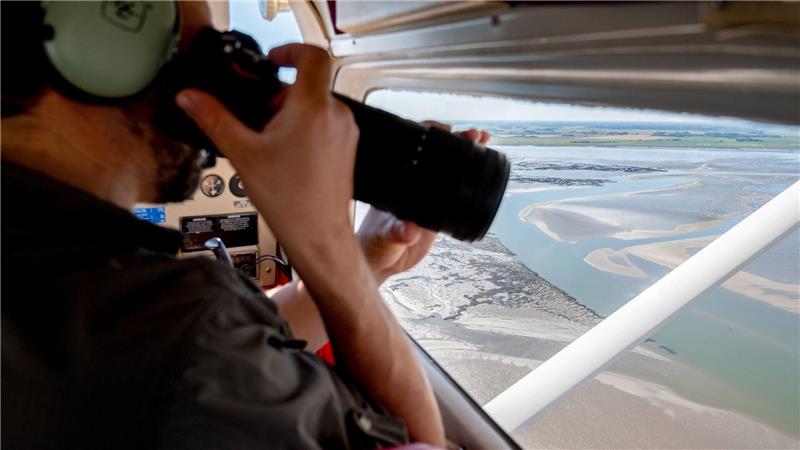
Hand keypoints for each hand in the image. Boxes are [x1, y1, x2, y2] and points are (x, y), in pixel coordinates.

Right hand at [176, 44, 358, 264]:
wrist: (318, 234)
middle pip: (307, 84)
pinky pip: (326, 123)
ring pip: (316, 104)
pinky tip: (287, 155)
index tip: (271, 60)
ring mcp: (346, 131)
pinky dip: (305, 128)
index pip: (312, 55)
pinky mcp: (347, 147)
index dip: (290, 50)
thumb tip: (189, 97)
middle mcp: (336, 115)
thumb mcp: (243, 154)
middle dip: (279, 95)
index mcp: (313, 108)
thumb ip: (214, 119)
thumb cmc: (288, 199)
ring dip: (291, 113)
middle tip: (258, 120)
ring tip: (271, 144)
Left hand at [357, 122, 489, 283]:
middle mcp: (412, 183)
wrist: (381, 260)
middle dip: (456, 139)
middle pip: (436, 152)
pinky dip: (469, 177)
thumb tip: (409, 229)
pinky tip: (484, 165)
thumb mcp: (387, 236)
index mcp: (397, 181)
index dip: (430, 133)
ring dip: (466, 151)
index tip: (446, 129)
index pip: (414, 148)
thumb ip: (398, 233)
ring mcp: (426, 194)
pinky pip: (455, 188)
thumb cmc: (375, 244)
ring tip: (482, 138)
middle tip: (472, 135)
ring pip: (448, 167)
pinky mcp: (437, 209)